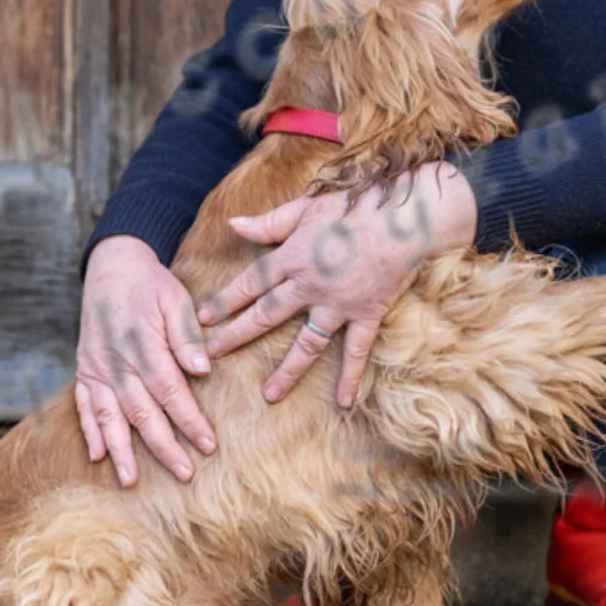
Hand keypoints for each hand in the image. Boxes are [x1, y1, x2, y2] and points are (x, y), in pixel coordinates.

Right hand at [75, 235, 216, 486]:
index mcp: (143, 342)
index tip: (208, 444)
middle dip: (163, 446)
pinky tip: (97, 456)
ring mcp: (96, 367)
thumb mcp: (176, 299)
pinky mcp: (84, 369)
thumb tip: (203, 371)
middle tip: (184, 474)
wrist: (112, 265)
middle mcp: (116, 360)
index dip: (189, 420)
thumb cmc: (151, 285)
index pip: (169, 390)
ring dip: (121, 450)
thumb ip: (187, 336)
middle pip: (140, 411)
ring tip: (132, 480)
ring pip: (108, 415)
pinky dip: (88, 431)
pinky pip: (83, 405)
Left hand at [197, 162, 476, 406]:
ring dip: (286, 371)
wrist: (405, 216)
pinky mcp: (366, 313)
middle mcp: (309, 285)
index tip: (200, 319)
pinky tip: (343, 401)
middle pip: (266, 316)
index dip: (224, 301)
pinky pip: (356, 350)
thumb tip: (233, 223)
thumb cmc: (355, 204)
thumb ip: (269, 222)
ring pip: (306, 344)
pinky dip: (350, 376)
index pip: (249, 283)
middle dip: (236, 337)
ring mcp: (338, 304)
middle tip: (211, 358)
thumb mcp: (306, 207)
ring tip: (267, 396)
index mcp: (292, 257)